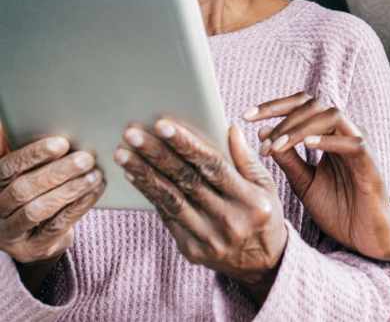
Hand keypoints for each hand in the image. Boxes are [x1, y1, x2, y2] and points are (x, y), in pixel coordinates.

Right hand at [0, 125, 104, 292]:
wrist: (35, 234)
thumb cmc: (36, 190)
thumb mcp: (30, 171)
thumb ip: (36, 155)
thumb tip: (61, 127)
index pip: (9, 167)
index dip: (34, 154)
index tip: (62, 143)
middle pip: (23, 190)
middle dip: (57, 172)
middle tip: (86, 158)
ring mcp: (11, 233)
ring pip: (38, 210)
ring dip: (70, 190)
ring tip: (94, 175)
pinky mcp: (32, 249)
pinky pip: (55, 226)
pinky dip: (78, 206)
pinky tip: (94, 191)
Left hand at [114, 120, 287, 303]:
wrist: (264, 265)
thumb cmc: (264, 215)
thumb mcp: (266, 185)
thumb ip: (246, 157)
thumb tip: (230, 128)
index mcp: (249, 200)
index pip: (213, 166)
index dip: (186, 144)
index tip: (163, 125)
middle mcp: (228, 220)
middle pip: (186, 181)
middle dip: (156, 154)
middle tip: (132, 134)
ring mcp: (208, 238)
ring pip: (170, 200)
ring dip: (144, 174)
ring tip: (123, 153)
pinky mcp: (191, 250)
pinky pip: (167, 217)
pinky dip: (149, 194)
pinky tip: (134, 175)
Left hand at [244, 92, 389, 262]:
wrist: (366, 240)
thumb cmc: (338, 209)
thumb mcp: (303, 182)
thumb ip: (287, 159)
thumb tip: (262, 132)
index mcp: (327, 134)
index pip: (301, 105)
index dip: (274, 106)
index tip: (246, 115)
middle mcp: (343, 133)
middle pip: (314, 104)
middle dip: (283, 116)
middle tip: (263, 140)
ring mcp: (358, 146)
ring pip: (332, 116)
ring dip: (300, 128)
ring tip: (278, 146)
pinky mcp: (370, 165)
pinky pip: (353, 143)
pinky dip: (329, 141)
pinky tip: (308, 145)